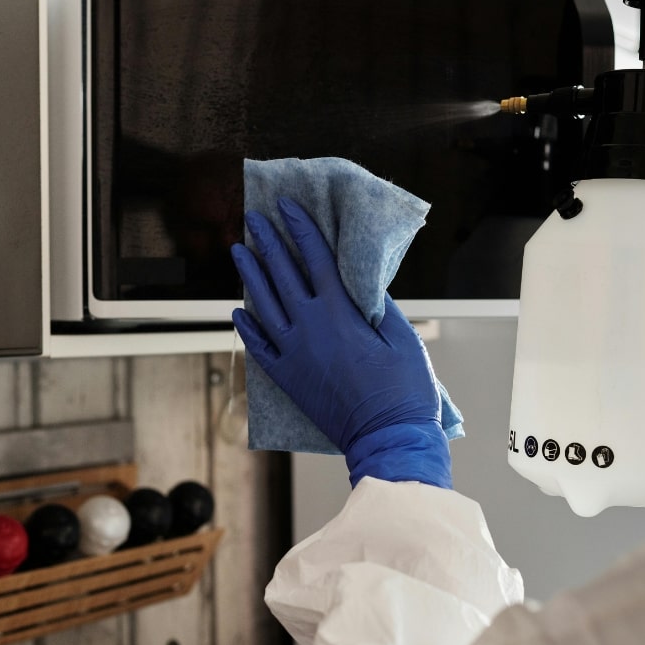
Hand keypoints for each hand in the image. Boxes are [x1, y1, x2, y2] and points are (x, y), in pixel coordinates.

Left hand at [230, 197, 451, 488]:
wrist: (388, 438)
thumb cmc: (405, 391)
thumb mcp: (404, 338)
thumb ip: (380, 306)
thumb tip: (361, 283)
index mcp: (340, 313)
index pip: (315, 258)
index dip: (300, 228)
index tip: (287, 206)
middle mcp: (309, 328)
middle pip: (282, 274)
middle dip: (268, 242)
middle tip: (254, 219)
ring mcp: (294, 355)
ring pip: (263, 305)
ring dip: (250, 275)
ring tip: (240, 252)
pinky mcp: (289, 379)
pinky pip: (259, 348)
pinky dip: (247, 328)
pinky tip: (239, 312)